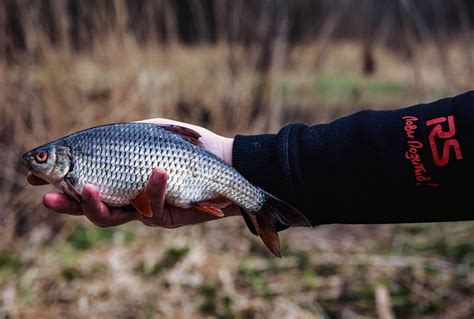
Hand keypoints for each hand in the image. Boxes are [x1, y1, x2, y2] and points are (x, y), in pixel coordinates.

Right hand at [27, 119, 237, 227]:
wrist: (226, 161)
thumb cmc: (189, 144)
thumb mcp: (152, 131)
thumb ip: (126, 136)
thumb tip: (93, 143)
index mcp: (121, 176)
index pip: (83, 182)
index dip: (59, 182)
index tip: (34, 174)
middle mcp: (129, 196)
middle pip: (91, 207)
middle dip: (67, 204)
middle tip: (47, 197)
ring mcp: (146, 209)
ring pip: (113, 218)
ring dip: (95, 205)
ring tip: (85, 187)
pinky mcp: (168, 218)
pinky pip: (153, 208)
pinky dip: (153, 189)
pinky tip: (158, 170)